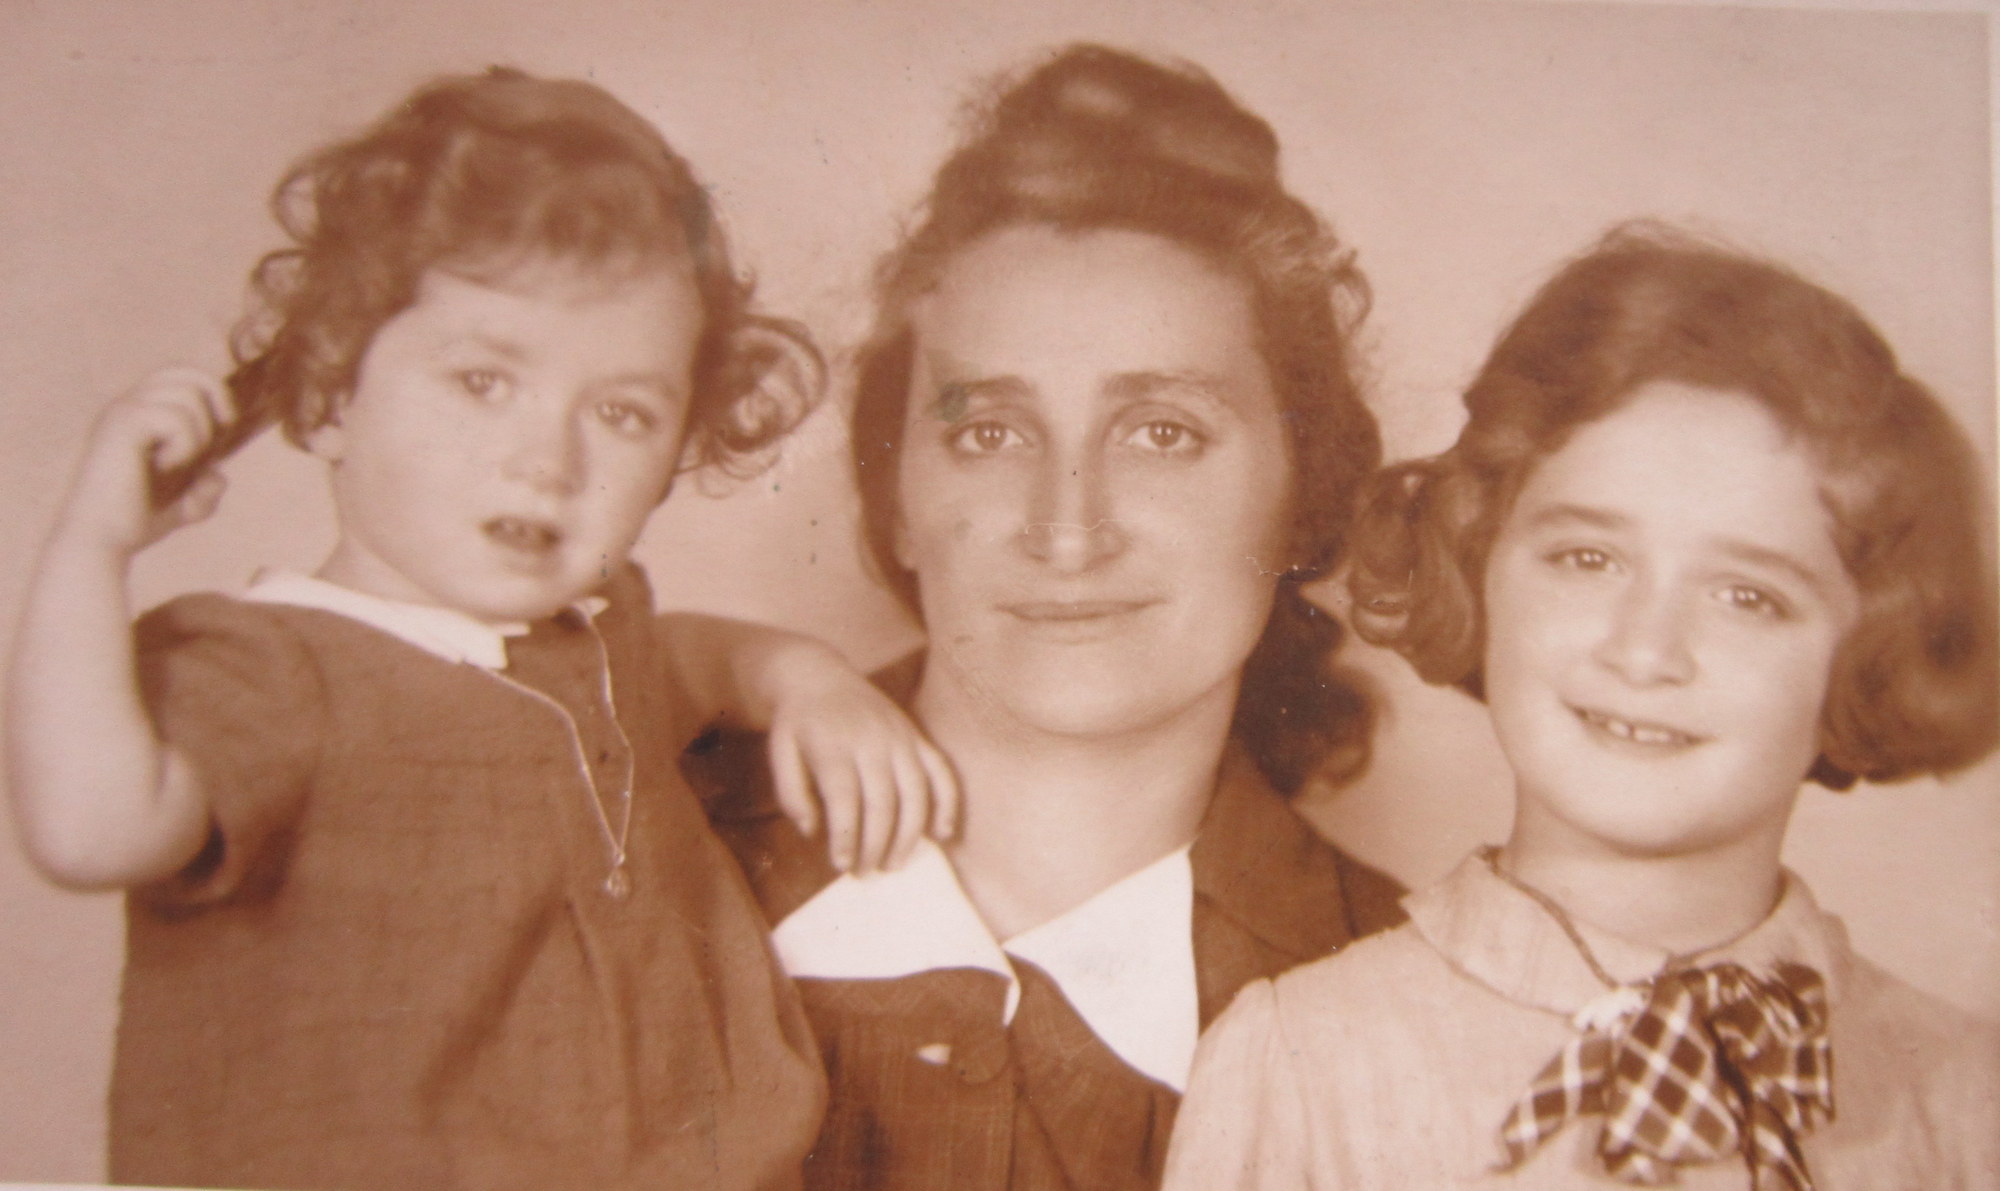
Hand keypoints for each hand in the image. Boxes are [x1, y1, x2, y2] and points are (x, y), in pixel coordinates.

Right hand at [63, 367, 230, 553]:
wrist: (101, 540)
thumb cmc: (134, 522)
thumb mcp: (180, 506)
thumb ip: (202, 491)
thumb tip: (217, 477)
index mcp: (136, 414)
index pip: (180, 375)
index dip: (212, 391)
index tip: (225, 428)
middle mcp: (126, 405)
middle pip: (186, 371)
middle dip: (217, 399)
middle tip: (216, 438)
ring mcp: (122, 411)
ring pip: (188, 393)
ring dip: (199, 432)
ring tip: (179, 462)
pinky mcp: (123, 425)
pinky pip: (175, 418)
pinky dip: (185, 445)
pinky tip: (164, 466)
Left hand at [765, 658, 960, 874]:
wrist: (818, 675)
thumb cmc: (797, 724)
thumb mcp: (779, 752)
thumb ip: (791, 793)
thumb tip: (813, 831)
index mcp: (833, 744)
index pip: (845, 797)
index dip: (846, 835)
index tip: (841, 865)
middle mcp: (872, 740)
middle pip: (882, 801)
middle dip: (876, 844)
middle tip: (865, 873)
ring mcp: (900, 737)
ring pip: (915, 793)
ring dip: (908, 835)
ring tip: (893, 864)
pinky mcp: (917, 737)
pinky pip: (941, 772)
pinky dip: (946, 804)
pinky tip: (941, 834)